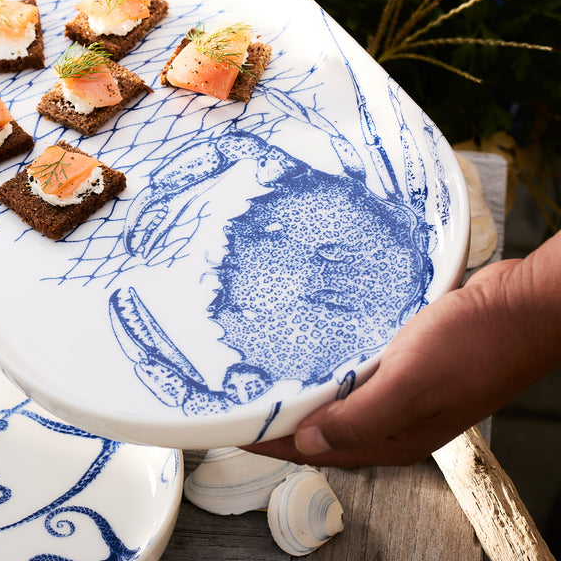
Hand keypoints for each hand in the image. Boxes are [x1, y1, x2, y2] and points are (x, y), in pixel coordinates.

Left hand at [245, 239, 560, 466]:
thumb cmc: (476, 344)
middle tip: (243, 397)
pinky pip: (360, 370)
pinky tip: (320, 346)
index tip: (233, 429)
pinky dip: (333, 365)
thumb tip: (307, 443)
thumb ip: (359, 417)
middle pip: (325, 427)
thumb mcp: (412, 383)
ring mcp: (404, 390)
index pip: (318, 449)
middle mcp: (395, 419)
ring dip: (306, 389)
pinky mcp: (409, 362)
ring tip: (269, 373)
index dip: (273, 440)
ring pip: (341, 398)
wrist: (521, 306)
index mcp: (394, 436)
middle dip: (284, 418)